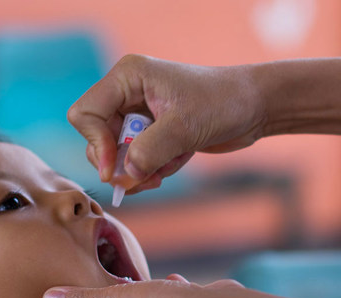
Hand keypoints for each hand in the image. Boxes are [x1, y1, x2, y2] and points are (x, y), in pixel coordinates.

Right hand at [68, 55, 267, 193]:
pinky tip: (180, 159)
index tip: (115, 170)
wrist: (255, 107)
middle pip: (98, 138)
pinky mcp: (153, 131)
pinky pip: (139, 159)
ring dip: (141, 169)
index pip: (85, 114)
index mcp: (128, 77)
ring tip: (170, 167)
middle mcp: (128, 93)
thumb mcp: (184, 127)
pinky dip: (155, 168)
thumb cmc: (222, 102)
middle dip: (122, 162)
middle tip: (149, 177)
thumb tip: (125, 175)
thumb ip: (149, 151)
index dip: (96, 144)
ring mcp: (140, 113)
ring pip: (119, 154)